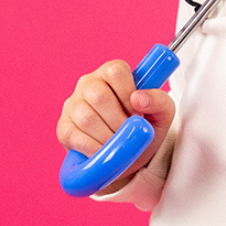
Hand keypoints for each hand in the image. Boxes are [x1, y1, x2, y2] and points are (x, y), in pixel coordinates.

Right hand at [56, 60, 175, 186]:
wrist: (129, 155)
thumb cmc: (144, 127)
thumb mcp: (162, 113)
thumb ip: (159, 100)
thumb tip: (138, 98)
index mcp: (112, 72)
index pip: (116, 71)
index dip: (128, 95)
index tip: (137, 114)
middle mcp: (89, 83)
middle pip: (99, 96)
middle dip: (119, 121)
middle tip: (129, 133)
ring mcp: (73, 104)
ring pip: (87, 118)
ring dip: (107, 137)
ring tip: (119, 144)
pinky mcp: (63, 127)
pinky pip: (73, 135)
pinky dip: (93, 148)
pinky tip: (104, 152)